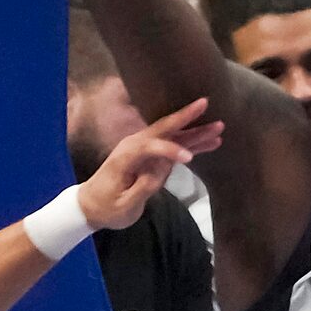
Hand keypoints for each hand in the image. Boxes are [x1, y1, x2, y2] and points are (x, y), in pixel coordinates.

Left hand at [77, 99, 222, 233]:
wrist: (92, 205)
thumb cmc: (106, 207)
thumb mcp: (122, 206)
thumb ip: (142, 189)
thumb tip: (161, 173)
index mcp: (124, 156)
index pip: (149, 146)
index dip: (170, 150)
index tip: (189, 159)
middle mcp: (135, 146)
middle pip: (163, 128)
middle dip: (185, 117)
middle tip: (205, 102)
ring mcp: (145, 149)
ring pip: (174, 135)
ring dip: (195, 130)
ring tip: (219, 126)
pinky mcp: (153, 156)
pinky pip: (175, 146)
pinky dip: (193, 144)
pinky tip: (212, 142)